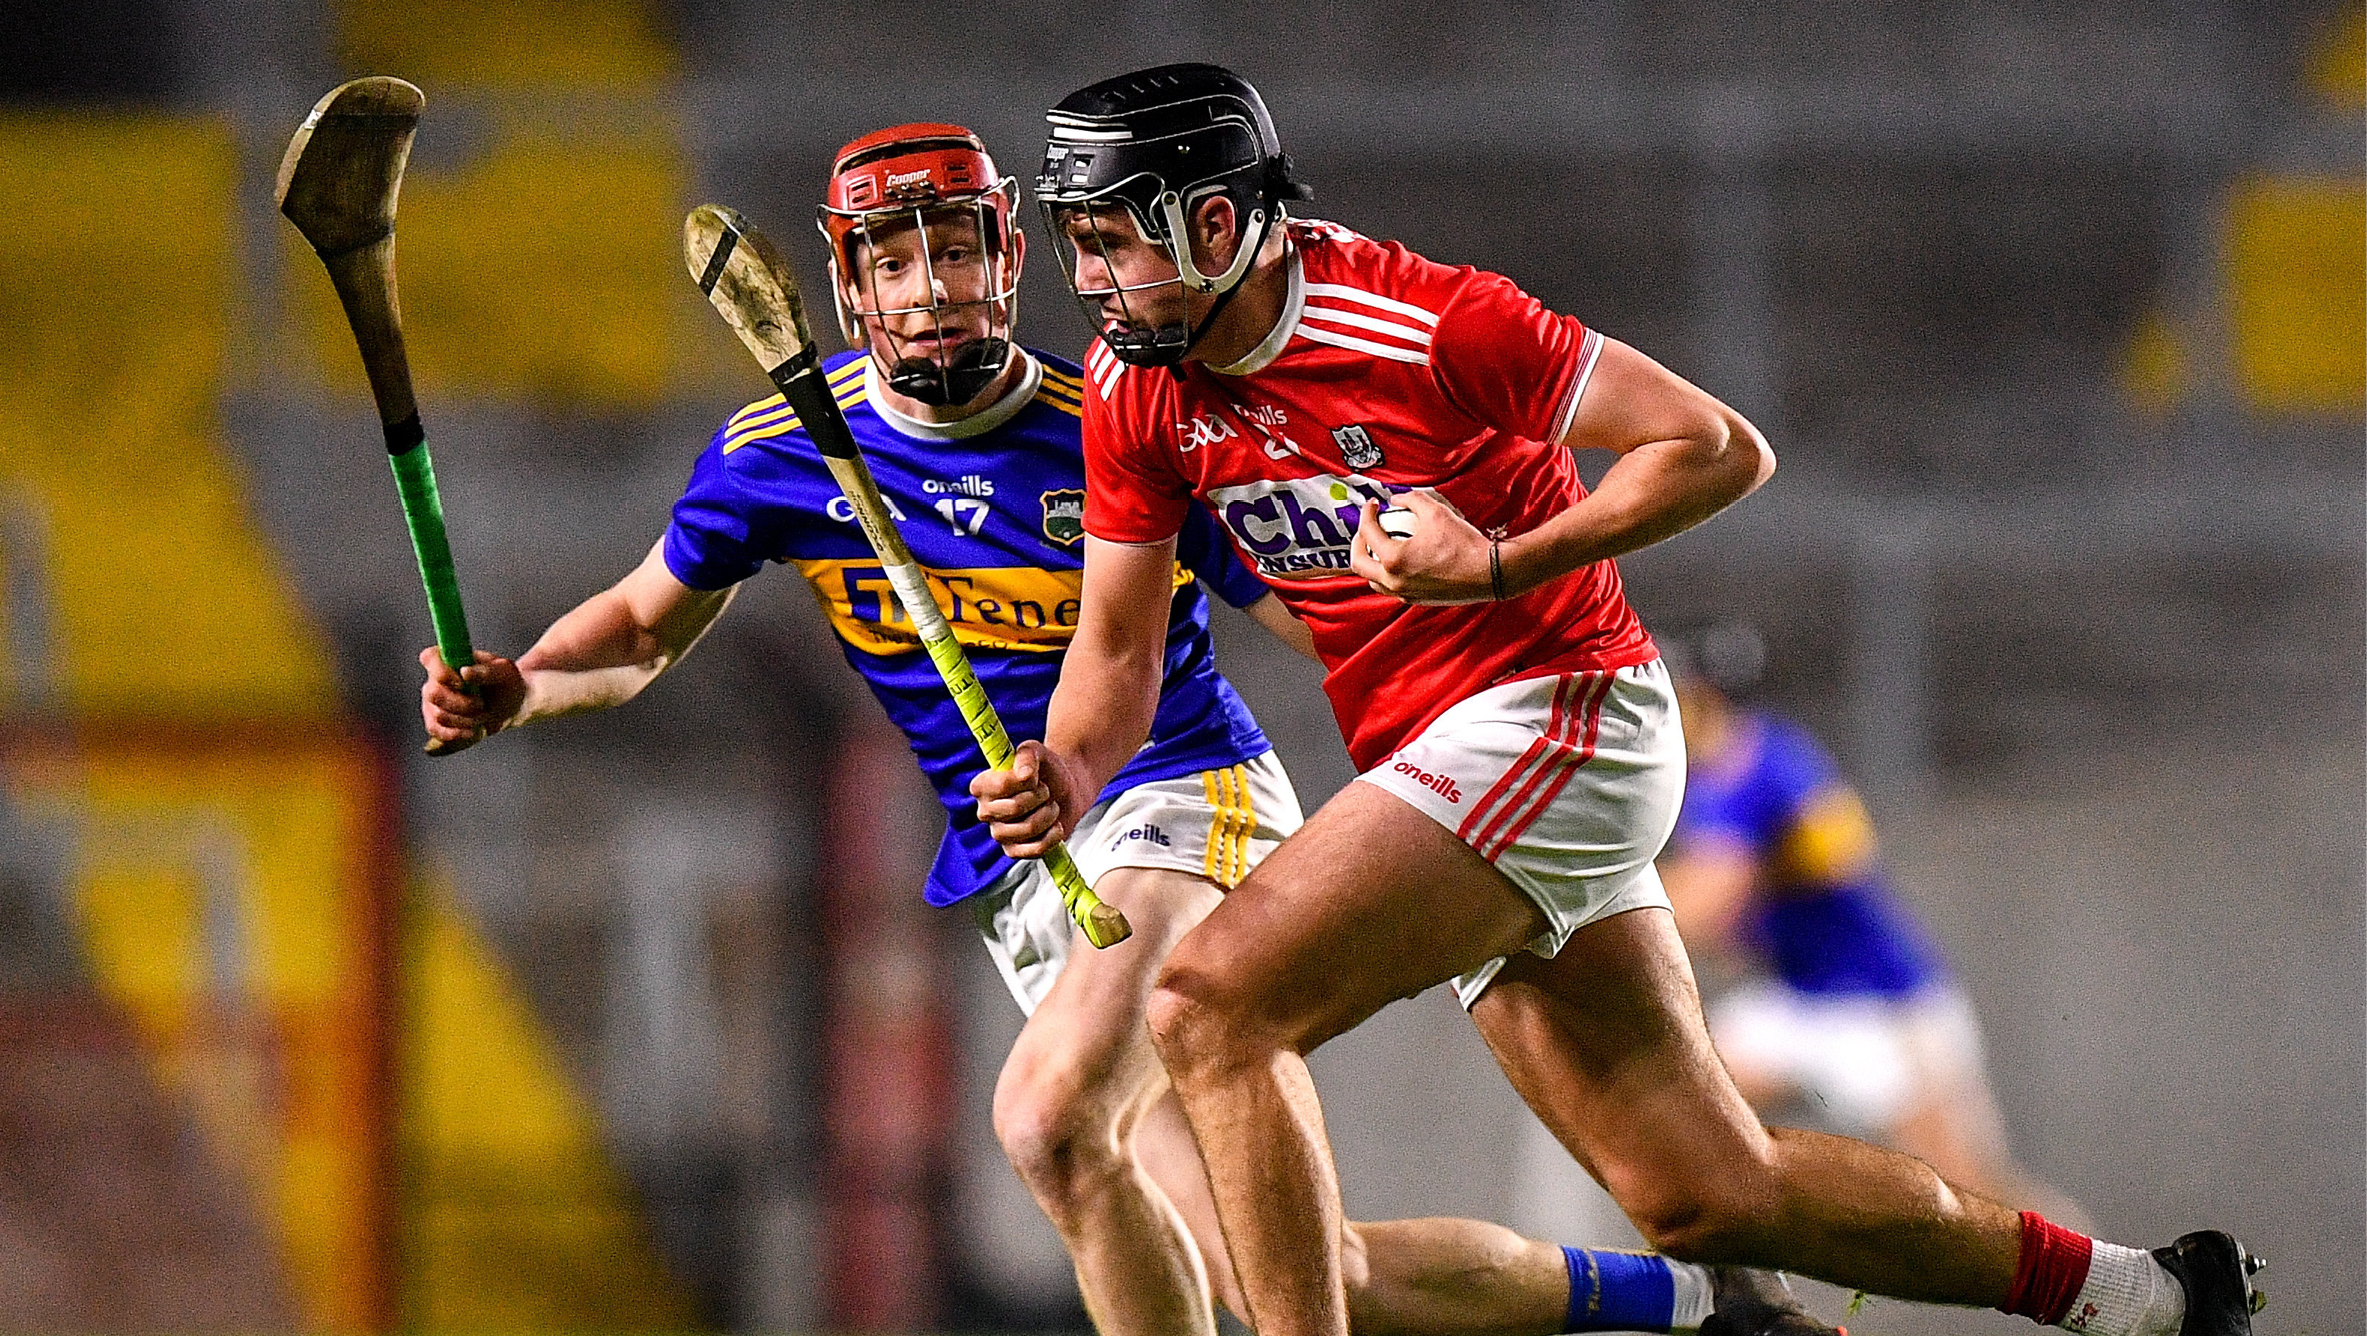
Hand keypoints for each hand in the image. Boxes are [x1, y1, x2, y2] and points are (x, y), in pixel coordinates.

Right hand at [418, 646, 527, 753]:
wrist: (511, 705)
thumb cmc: (506, 682)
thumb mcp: (505, 672)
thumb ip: (486, 671)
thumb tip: (465, 672)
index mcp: (449, 658)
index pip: (430, 658)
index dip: (441, 672)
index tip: (462, 683)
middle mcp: (435, 678)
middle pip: (434, 693)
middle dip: (461, 704)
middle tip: (482, 705)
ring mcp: (432, 701)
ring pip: (439, 714)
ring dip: (466, 719)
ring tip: (483, 715)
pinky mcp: (435, 721)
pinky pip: (436, 730)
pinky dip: (457, 734)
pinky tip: (472, 731)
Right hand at [969, 740, 1080, 857]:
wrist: (1064, 790)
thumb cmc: (1044, 770)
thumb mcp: (1036, 752)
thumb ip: (1027, 755)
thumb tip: (1024, 774)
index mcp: (981, 786)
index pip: (1002, 786)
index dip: (1026, 781)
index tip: (1035, 775)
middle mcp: (985, 811)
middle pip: (1014, 808)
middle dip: (1040, 796)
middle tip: (1045, 790)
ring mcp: (998, 834)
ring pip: (1028, 828)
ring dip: (1049, 814)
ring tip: (1051, 806)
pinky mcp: (1013, 851)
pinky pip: (1035, 849)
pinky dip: (1052, 836)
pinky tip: (1055, 825)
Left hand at [1347, 488, 1497, 604]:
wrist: (1490, 572)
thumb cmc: (1464, 544)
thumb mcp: (1436, 511)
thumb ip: (1411, 499)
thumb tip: (1396, 499)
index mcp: (1394, 560)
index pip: (1368, 533)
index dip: (1366, 514)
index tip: (1373, 506)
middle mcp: (1394, 581)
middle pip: (1358, 563)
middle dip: (1356, 543)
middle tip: (1365, 529)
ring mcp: (1405, 594)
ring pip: (1374, 581)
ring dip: (1370, 562)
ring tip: (1377, 548)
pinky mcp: (1418, 600)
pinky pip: (1393, 588)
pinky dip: (1388, 574)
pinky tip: (1399, 561)